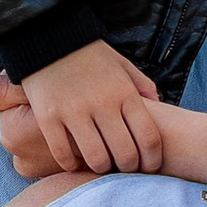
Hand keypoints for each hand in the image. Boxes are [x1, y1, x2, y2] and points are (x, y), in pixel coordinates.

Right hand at [0, 39, 164, 175]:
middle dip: (128, 169)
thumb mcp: (122, 64)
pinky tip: (74, 161)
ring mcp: (74, 112)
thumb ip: (142, 85)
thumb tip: (158, 106)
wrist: (48, 36)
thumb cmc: (88, 54)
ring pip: (96, 158)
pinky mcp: (49, 117)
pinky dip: (71, 164)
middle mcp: (102, 104)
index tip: (148, 167)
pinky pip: (63, 153)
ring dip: (101, 168)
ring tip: (100, 165)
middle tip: (123, 169)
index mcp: (124, 93)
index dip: (152, 160)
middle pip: (125, 154)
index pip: (148, 137)